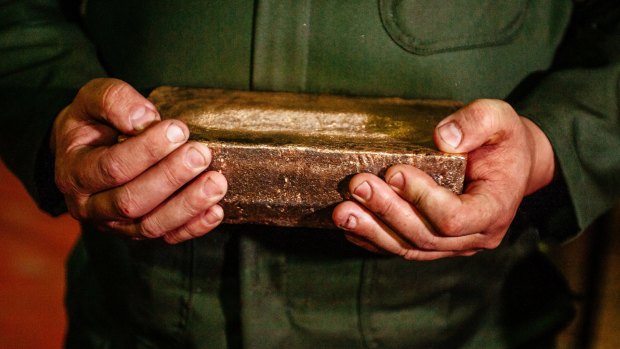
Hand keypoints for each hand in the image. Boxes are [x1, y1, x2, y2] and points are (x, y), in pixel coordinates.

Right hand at [52, 78, 226, 243]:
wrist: (88, 150)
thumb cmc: (94, 122)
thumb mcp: (92, 100)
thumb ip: (113, 100)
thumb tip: (144, 117)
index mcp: (74, 172)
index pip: (111, 167)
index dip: (147, 150)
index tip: (178, 129)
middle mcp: (91, 206)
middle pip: (131, 201)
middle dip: (170, 177)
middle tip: (201, 154)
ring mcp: (116, 225)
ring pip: (150, 224)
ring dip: (187, 205)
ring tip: (216, 183)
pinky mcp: (139, 233)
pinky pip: (167, 237)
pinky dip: (193, 227)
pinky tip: (215, 210)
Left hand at [332, 99, 554, 259]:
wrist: (509, 164)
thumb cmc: (503, 140)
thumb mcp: (500, 118)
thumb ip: (477, 122)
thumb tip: (442, 138)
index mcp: (495, 208)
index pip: (455, 217)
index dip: (422, 198)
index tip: (394, 171)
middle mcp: (475, 235)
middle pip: (425, 234)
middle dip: (387, 210)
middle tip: (357, 185)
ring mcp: (454, 245)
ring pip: (410, 247)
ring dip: (373, 230)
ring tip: (342, 212)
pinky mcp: (436, 244)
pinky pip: (403, 248)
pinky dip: (374, 240)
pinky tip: (350, 227)